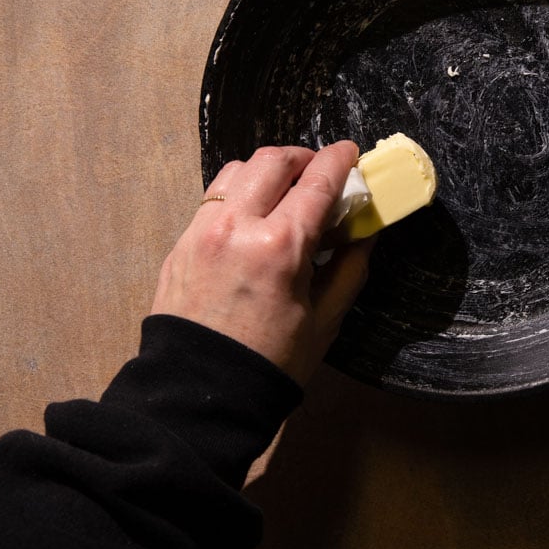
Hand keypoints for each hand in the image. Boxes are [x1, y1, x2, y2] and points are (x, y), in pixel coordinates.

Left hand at [151, 142, 373, 383]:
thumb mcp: (325, 318)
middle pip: (273, 160)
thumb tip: (366, 232)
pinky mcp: (182, 243)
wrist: (202, 396)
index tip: (351, 152)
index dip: (340, 159)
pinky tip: (254, 216)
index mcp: (280, 246)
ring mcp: (202, 231)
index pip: (317, 180)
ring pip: (237, 170)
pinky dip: (240, 193)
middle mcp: (237, 226)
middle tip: (320, 173)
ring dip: (268, 171)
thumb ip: (350, 266)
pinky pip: (213, 198)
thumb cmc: (270, 363)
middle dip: (303, 158)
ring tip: (285, 191)